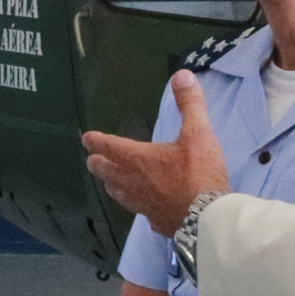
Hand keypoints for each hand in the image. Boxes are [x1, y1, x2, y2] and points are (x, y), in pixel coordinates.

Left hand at [80, 71, 229, 232]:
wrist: (207, 218)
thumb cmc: (199, 173)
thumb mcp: (198, 134)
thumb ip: (190, 104)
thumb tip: (182, 74)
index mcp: (139, 159)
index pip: (110, 147)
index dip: (97, 141)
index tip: (86, 138)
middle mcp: (134, 183)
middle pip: (107, 172)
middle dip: (98, 164)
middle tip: (92, 161)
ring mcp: (142, 205)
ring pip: (119, 194)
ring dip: (112, 185)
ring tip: (109, 183)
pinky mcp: (155, 221)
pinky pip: (140, 212)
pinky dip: (136, 205)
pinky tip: (142, 209)